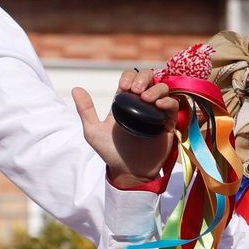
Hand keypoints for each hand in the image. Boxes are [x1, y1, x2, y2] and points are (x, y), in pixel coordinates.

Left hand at [72, 70, 176, 184]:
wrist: (127, 172)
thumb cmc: (110, 153)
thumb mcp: (93, 132)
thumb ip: (85, 111)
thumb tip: (75, 88)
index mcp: (125, 102)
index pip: (131, 79)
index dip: (129, 77)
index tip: (123, 88)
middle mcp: (142, 104)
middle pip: (149, 78)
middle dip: (143, 77)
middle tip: (135, 90)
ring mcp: (156, 112)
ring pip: (162, 88)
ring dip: (155, 88)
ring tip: (146, 98)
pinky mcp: (167, 123)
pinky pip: (173, 105)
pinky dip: (168, 101)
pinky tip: (159, 105)